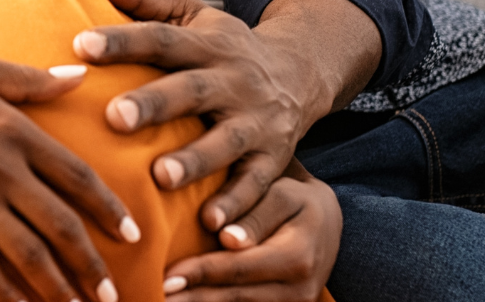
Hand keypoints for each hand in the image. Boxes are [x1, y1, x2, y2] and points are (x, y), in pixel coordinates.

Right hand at [0, 52, 140, 301]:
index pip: (77, 176)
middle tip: (112, 290)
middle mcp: (1, 168)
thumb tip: (77, 76)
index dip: (108, 209)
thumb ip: (28, 79)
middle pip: (62, 225)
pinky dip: (8, 294)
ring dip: (59, 286)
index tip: (130, 233)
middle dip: (92, 263)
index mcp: (15, 129)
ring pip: (29, 253)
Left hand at [71, 0, 373, 233]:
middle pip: (190, 91)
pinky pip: (257, 185)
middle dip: (154, 104)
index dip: (122, 40)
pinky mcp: (274, 158)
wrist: (300, 73)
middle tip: (114, 117)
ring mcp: (255, 121)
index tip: (80, 45)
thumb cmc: (222, 46)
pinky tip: (214, 227)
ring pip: (225, 142)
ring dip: (195, 161)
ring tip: (161, 177)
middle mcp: (232, 80)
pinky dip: (238, 207)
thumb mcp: (189, 14)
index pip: (160, 39)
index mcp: (206, 43)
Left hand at [160, 160, 339, 300]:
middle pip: (237, 297)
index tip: (167, 276)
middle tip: (157, 295)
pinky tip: (189, 301)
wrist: (327, 222)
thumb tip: (227, 239)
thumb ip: (255, 214)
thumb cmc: (296, 197)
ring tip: (165, 301)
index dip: (201, 273)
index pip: (240, 267)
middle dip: (194, 298)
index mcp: (298, 256)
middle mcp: (300, 289)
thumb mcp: (283, 193)